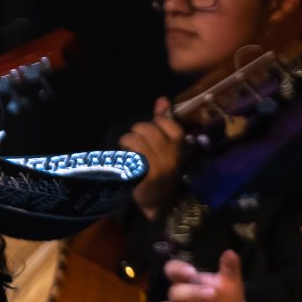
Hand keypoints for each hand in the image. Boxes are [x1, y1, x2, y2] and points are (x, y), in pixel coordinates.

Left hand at [122, 95, 185, 215]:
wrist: (158, 202)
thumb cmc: (162, 170)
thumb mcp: (168, 146)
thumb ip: (164, 122)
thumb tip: (162, 100)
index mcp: (179, 146)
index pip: (166, 122)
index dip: (154, 123)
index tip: (149, 132)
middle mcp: (172, 155)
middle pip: (146, 129)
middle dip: (136, 132)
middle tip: (133, 142)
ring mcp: (159, 166)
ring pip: (134, 140)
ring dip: (126, 142)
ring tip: (126, 151)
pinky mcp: (145, 177)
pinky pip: (129, 157)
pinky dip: (122, 156)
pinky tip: (123, 161)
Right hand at [157, 251, 246, 301]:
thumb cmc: (226, 300)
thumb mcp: (232, 284)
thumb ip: (230, 268)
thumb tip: (230, 253)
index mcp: (189, 281)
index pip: (173, 269)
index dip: (177, 269)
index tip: (191, 272)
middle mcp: (180, 298)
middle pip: (173, 291)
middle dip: (191, 292)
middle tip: (212, 294)